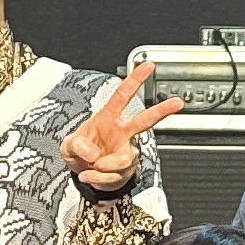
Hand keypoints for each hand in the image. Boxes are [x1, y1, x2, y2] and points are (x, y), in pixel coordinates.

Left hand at [60, 58, 183, 192]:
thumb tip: (93, 152)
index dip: (134, 80)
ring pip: (124, 159)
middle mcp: (120, 133)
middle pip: (144, 120)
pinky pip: (114, 176)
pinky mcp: (126, 169)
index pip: (122, 96)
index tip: (147, 66)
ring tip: (90, 167)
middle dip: (162, 111)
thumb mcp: (68, 146)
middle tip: (177, 102)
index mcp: (107, 118)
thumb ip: (77, 145)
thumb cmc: (80, 152)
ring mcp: (125, 151)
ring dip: (104, 167)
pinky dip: (99, 179)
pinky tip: (90, 175)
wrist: (84, 174)